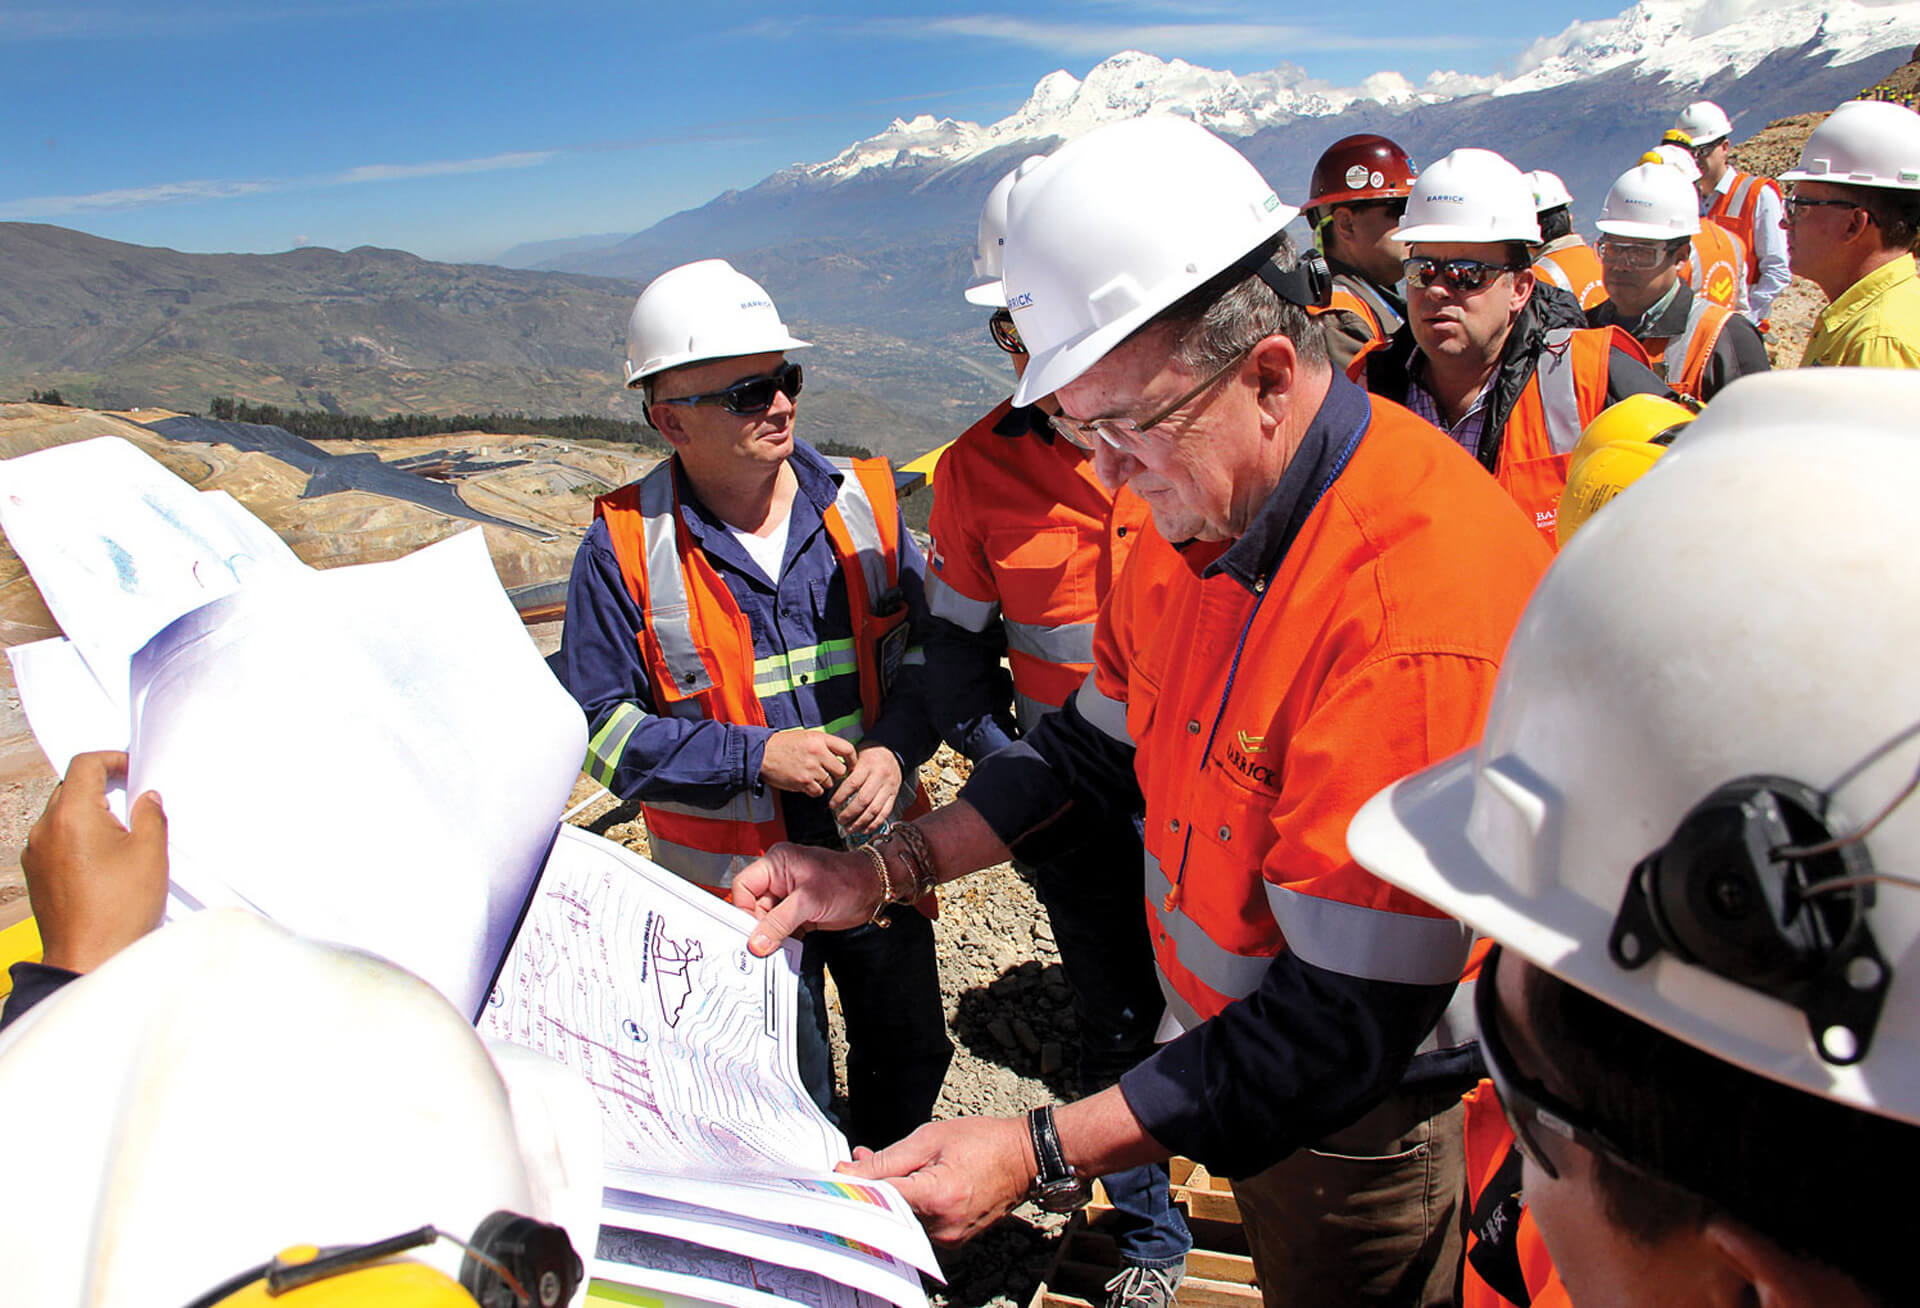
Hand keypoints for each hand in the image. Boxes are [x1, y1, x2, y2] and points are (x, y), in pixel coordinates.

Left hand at [23, 751, 168, 973]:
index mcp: (72, 816)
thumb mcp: (151, 853)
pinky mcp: (37, 874)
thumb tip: (147, 800)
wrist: (89, 957)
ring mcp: (36, 853)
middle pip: (71, 788)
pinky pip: (56, 840)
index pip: (85, 764)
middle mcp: (46, 830)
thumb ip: (150, 815)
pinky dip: (78, 838)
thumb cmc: (117, 910)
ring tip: (123, 838)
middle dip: (103, 788)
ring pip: (62, 815)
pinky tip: (105, 860)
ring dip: (90, 815)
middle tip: (134, 804)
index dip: (112, 759)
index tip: (132, 770)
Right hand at [730, 841, 882, 955]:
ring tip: (774, 950)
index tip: (748, 931)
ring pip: (767, 920)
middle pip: (753, 906)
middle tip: (759, 947)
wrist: (874, 889)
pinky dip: (783, 940)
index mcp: (777, 864)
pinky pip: (781, 928)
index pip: (744, 886)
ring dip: (770, 936)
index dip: (743, 908)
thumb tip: (756, 942)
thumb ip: (780, 922)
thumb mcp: (809, 900)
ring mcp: (789, 896)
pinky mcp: (799, 912)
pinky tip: (787, 948)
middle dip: (757, 927)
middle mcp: (779, 878)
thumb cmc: (847, 881)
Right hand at [761, 729, 856, 796]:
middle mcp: (818, 753)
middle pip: (841, 770)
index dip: (852, 759)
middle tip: (827, 773)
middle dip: (836, 774)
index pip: (847, 749)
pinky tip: (806, 784)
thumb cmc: (783, 744)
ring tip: (811, 776)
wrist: (762, 754)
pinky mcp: (803, 782)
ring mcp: (811, 769)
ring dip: (823, 782)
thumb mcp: (806, 736)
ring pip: (830, 782)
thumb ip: (823, 744)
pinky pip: (818, 791)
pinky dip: (814, 790)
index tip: (851, 765)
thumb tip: (840, 755)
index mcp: (820, 739)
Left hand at [830, 744, 902, 835]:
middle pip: (863, 800)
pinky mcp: (894, 795)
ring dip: (860, 822)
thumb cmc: (870, 755)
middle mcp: (880, 777)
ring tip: (849, 828)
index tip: (832, 805)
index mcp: (868, 765)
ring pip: (874, 809)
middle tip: (840, 820)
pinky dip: (874, 824)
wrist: (894, 753)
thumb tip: (831, 785)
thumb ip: (847, 769)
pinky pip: (885, 813)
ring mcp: (889, 787)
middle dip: (850, 813)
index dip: (841, 797)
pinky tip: (864, 829)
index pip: (852, 784)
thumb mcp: (857, 755)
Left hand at [839, 1116, 1035, 1244]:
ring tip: (888, 1164)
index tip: (837, 1172)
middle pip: (887, 1211)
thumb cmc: (983, 1141)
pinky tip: (910, 1180)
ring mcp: (948, 1237)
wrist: (1024, 1159)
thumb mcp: (930, 1138)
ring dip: (889, 1193)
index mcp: (935, 1197)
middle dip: (870, 1186)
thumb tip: (849, 1170)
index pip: (878, 1197)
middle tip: (860, 1160)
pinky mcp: (952, 1240)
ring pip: (900, 1218)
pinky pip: (918, 1223)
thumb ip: (886, 1159)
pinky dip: (908, 1203)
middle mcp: (941, 1226)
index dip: (855, 1183)